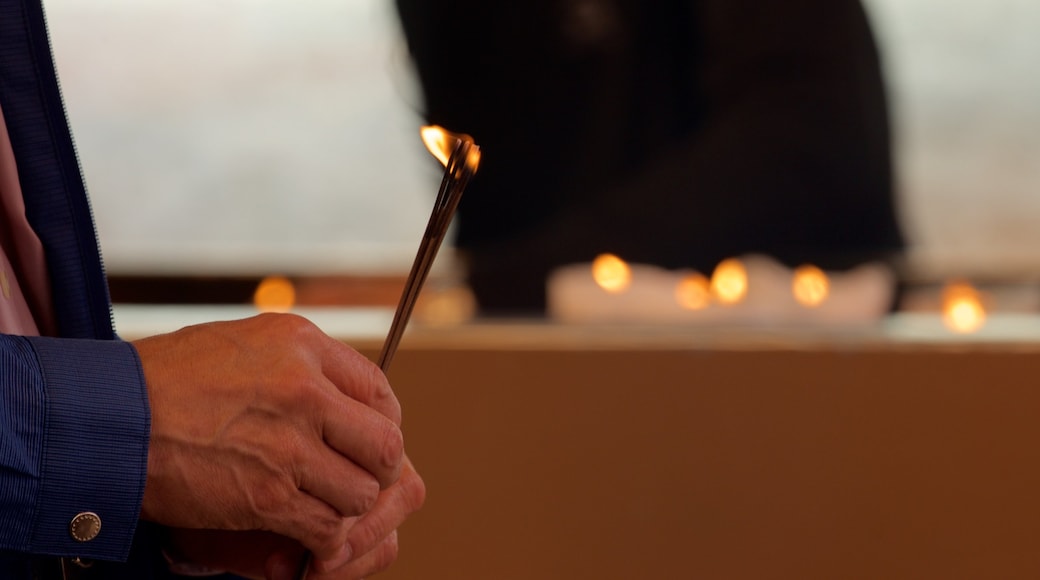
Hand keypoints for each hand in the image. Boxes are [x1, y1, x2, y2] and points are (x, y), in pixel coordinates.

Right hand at [134, 313, 405, 568]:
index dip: (383, 424)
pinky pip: (326, 527)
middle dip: (378, 470)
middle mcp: (305, 390)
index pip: (380, 391)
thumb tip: (339, 395)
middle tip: (356, 480)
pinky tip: (308, 536)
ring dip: (347, 508)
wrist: (109, 417)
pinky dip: (323, 540)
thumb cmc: (166, 379)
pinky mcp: (267, 494)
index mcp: (303, 345)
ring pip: (362, 491)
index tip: (367, 442)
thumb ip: (299, 364)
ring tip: (325, 507)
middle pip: (386, 444)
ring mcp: (288, 444)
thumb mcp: (244, 343)